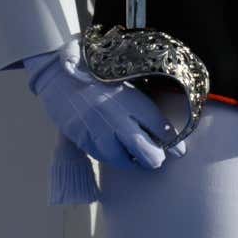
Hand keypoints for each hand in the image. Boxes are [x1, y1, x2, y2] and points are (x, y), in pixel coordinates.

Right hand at [25, 37, 186, 170]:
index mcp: (130, 99)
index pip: (158, 125)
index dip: (172, 141)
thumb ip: (143, 102)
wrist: (58, 74)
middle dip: (154, 158)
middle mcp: (115, 116)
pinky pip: (100, 155)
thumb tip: (165, 124)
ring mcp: (96, 129)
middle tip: (159, 160)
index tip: (179, 151)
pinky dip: (113, 158)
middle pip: (142, 148)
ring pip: (120, 158)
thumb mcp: (125, 81)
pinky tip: (120, 156)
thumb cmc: (96, 74)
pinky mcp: (81, 138)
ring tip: (140, 162)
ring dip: (133, 163)